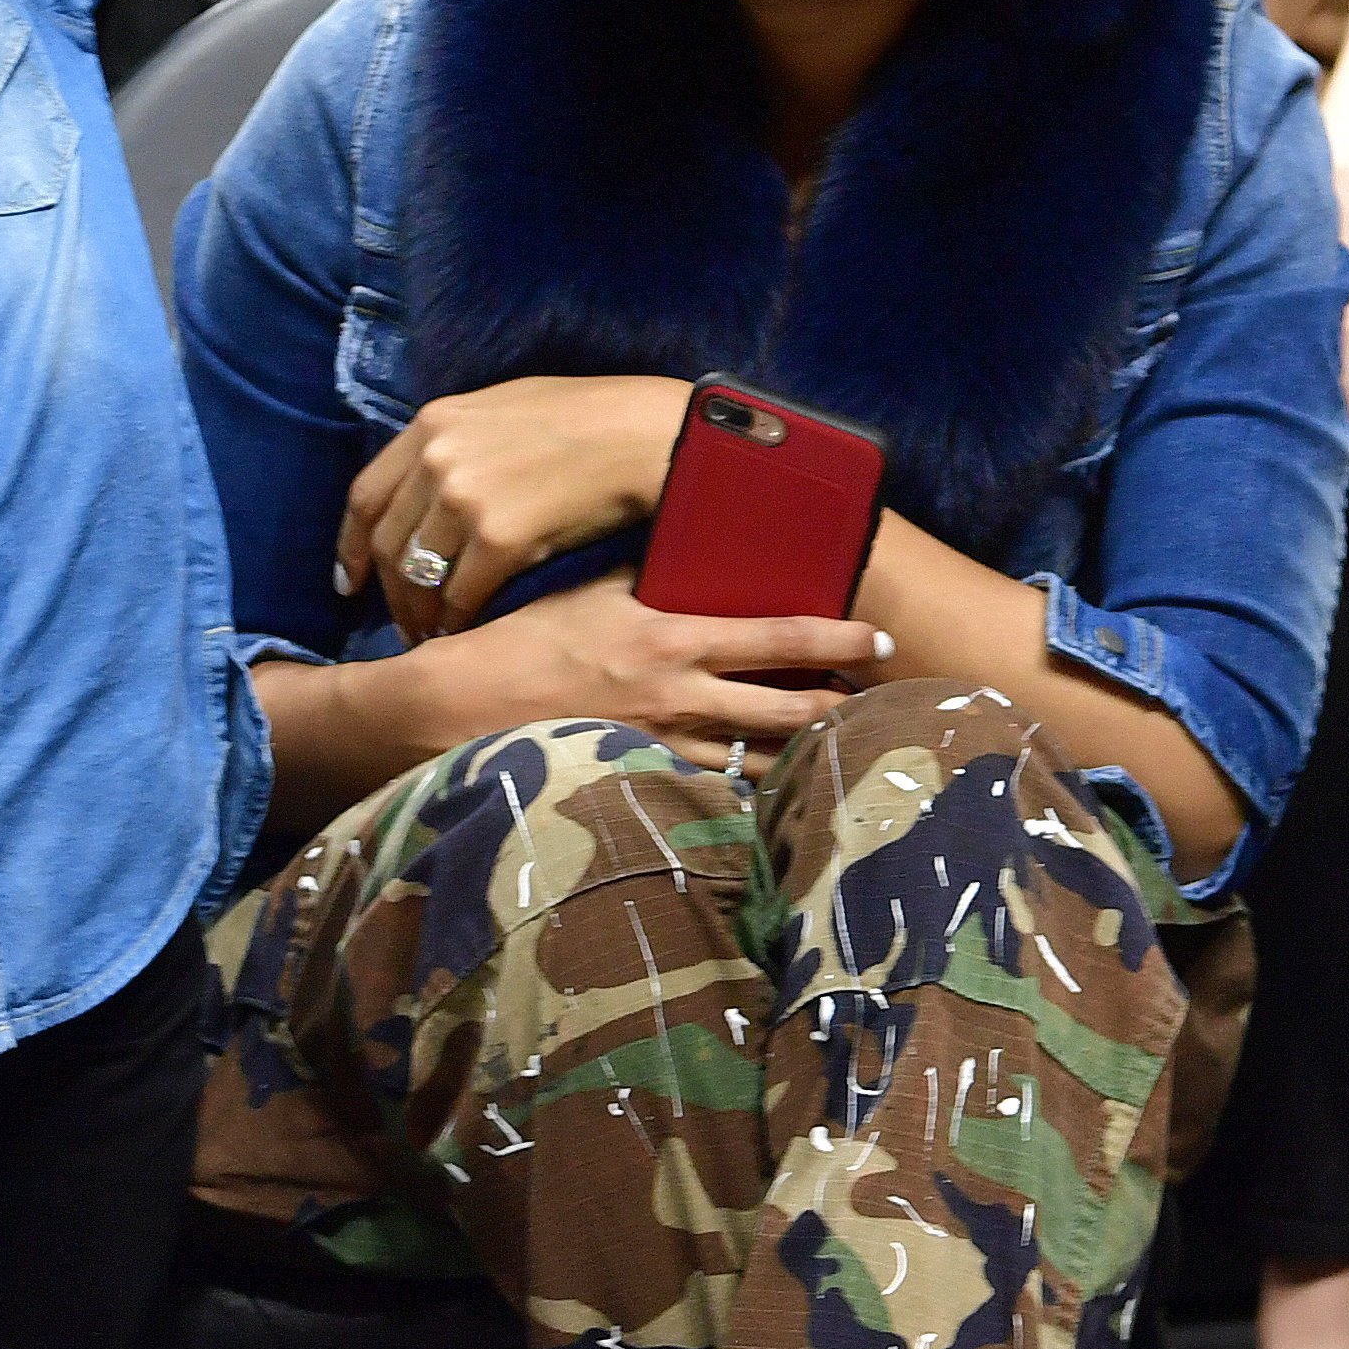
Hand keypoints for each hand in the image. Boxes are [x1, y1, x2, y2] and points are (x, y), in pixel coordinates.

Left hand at [340, 376, 691, 642]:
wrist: (644, 435)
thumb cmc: (587, 419)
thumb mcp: (502, 409)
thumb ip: (457, 443)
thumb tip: (431, 485)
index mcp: (432, 423)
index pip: (365, 496)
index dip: (351, 547)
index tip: (350, 582)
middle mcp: (437, 459)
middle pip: (387, 545)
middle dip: (390, 594)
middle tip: (403, 624)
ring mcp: (464, 499)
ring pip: (418, 577)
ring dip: (421, 616)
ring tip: (433, 637)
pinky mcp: (500, 539)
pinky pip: (460, 597)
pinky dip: (458, 623)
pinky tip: (467, 634)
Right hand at [434, 573, 887, 750]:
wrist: (465, 707)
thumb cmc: (527, 641)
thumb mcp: (594, 593)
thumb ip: (651, 580)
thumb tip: (693, 555)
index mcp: (673, 639)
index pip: (779, 635)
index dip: (839, 638)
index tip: (881, 637)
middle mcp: (681, 697)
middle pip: (791, 710)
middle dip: (845, 707)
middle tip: (883, 703)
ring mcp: (666, 748)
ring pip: (763, 760)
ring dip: (809, 754)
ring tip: (846, 747)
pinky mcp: (646, 782)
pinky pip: (718, 792)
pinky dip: (754, 790)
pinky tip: (781, 791)